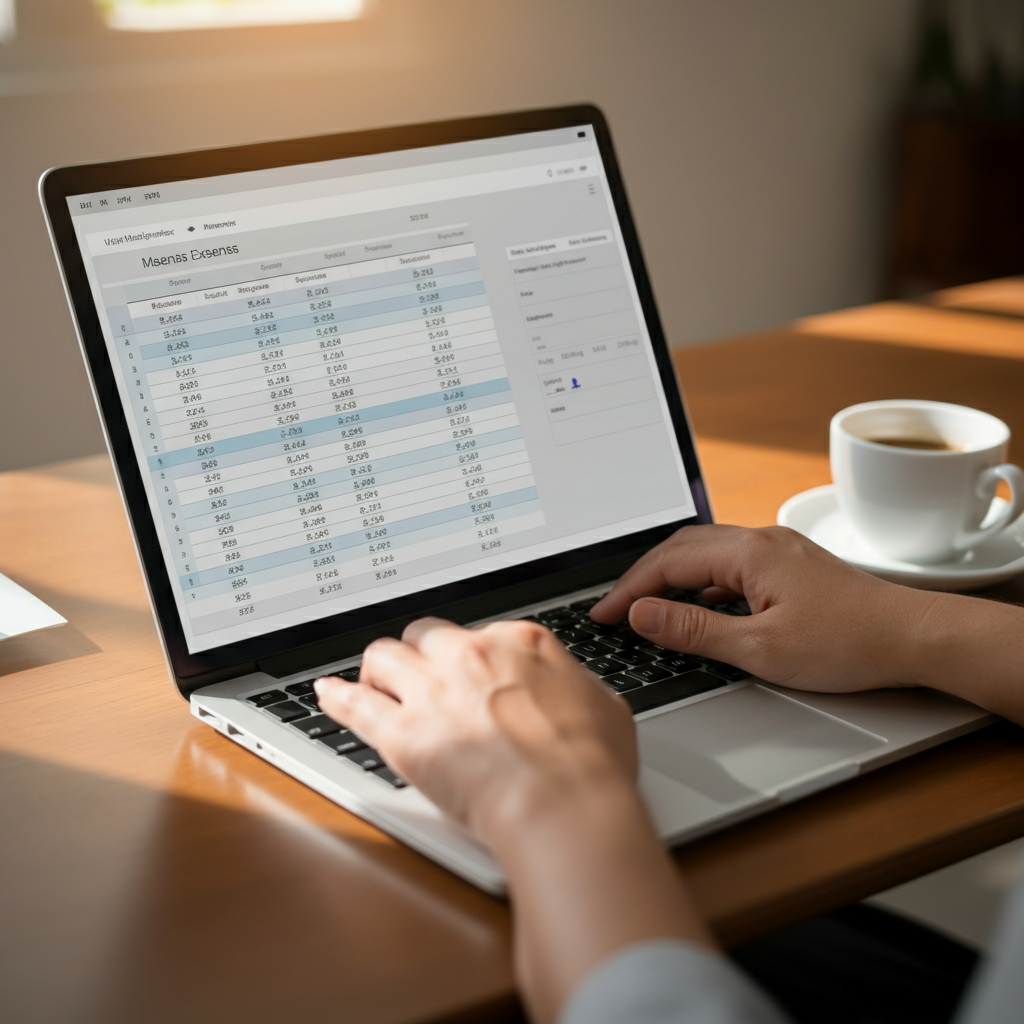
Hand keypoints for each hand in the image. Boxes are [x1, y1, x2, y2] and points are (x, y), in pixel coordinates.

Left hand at [315, 618, 711, 1023]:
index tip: (469, 674)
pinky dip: (337, 698)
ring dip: (379, 670)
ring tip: (376, 684)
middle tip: (422, 678)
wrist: (562, 804)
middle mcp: (469, 656)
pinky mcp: (402, 734)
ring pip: (383, 657)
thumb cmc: (589, 764)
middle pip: (424, 636)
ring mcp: (432, 691)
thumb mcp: (605, 706)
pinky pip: (355, 705)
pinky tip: (326, 693)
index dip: (471, 658)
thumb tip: (576, 689)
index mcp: (518, 643)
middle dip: (421, 654)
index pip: (479, 635)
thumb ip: (578, 686)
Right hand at [590, 525, 1023, 721]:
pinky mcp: (789, 563)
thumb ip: (693, 629)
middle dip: (642, 577)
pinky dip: (700, 580)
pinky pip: (729, 561)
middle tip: (615, 609)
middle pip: (681, 547)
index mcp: (748, 552)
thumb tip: (643, 615)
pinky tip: (698, 605)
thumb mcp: (760, 648)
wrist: (912, 637)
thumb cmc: (847, 643)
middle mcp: (760, 539)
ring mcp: (777, 548)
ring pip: (704, 551)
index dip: (628, 589)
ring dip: (670, 575)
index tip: (603, 614)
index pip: (667, 563)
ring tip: (646, 606)